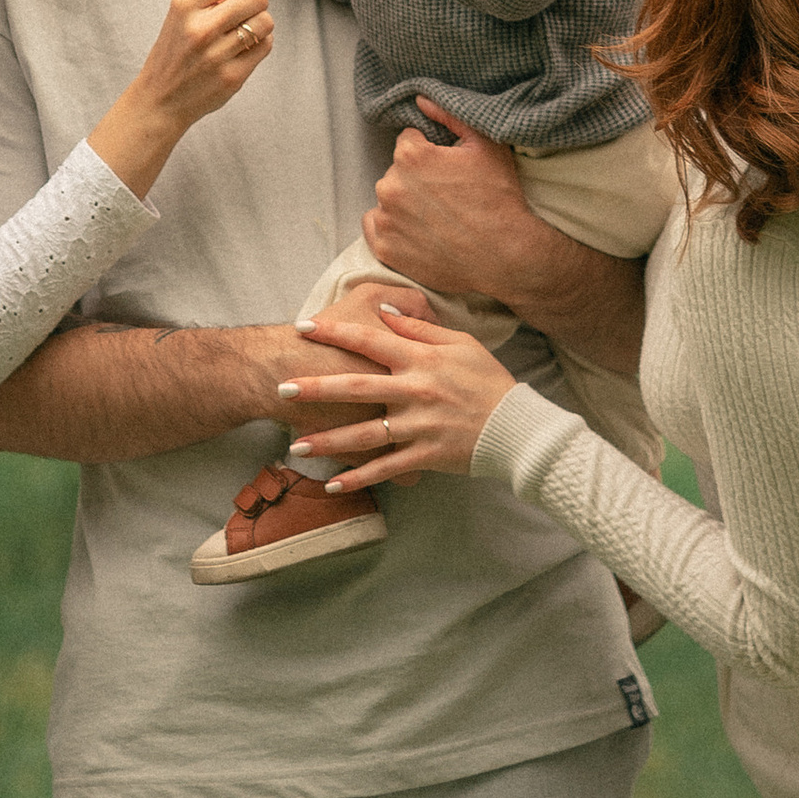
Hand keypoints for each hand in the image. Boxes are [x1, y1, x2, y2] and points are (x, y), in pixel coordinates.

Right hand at [89, 0, 301, 196]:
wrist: (158, 99)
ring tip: (236, 34)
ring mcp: (216, 54)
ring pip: (266, 21)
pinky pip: (266, 46)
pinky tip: (239, 51)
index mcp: (185, 3)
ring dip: (260, 24)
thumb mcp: (187, 12)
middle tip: (238, 13)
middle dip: (257, 1)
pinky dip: (260, 43)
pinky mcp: (231, 77)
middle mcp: (199, 27)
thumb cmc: (176, 48)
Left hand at [275, 299, 516, 491]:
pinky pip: (386, 469)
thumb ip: (419, 328)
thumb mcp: (460, 343)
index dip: (335, 332)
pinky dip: (359, 478)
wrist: (516, 427)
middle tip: (282, 388)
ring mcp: (419, 426)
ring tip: (296, 445)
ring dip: (328, 441)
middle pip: (356, 388)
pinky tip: (333, 485)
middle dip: (316, 389)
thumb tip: (384, 312)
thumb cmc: (488, 379)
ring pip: (365, 435)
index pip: (369, 339)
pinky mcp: (425, 457)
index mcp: (420, 359)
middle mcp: (415, 391)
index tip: (303, 327)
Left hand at [363, 102, 535, 293]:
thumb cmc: (499, 198)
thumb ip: (449, 114)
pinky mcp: (385, 249)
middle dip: (416, 179)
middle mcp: (390, 186)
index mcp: (411, 156)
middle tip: (446, 197)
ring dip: (404, 204)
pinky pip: (375, 228)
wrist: (506, 256)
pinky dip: (391, 229)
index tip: (448, 171)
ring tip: (436, 218)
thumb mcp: (485, 145)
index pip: (408, 142)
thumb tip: (420, 100)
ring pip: (388, 200)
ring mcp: (386, 219)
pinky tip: (417, 233)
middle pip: (397, 172)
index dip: (430, 154)